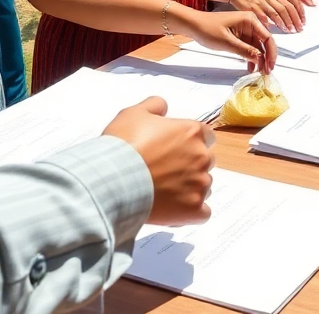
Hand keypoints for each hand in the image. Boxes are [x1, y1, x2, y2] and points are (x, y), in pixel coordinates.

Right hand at [102, 97, 215, 225]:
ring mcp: (200, 185)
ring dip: (189, 188)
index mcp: (192, 133)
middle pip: (205, 161)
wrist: (113, 180)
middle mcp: (202, 157)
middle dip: (189, 165)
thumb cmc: (123, 145)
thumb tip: (163, 107)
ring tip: (163, 192)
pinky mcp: (194, 209)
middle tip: (164, 171)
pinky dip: (192, 212)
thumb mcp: (133, 113)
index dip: (190, 142)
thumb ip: (154, 105)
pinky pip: (203, 212)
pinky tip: (174, 210)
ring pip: (204, 187)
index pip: (206, 136)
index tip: (174, 149)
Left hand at [180, 9, 275, 72]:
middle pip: (264, 43)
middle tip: (266, 72)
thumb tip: (260, 58)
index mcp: (250, 20)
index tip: (270, 65)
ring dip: (259, 60)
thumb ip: (245, 50)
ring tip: (259, 72)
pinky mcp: (240, 37)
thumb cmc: (207, 29)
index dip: (271, 53)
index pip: (268, 37)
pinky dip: (251, 58)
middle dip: (266, 58)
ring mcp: (245, 30)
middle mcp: (250, 24)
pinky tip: (250, 67)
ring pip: (257, 47)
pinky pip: (249, 48)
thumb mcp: (227, 42)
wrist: (193, 25)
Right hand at [226, 0, 308, 32]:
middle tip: (297, 29)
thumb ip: (278, 2)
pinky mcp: (252, 6)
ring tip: (288, 30)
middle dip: (293, 20)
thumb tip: (290, 13)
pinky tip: (273, 29)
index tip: (302, 22)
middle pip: (285, 8)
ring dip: (283, 23)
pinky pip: (262, 16)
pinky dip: (268, 23)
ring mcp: (261, 0)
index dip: (298, 14)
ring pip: (275, 13)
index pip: (290, 3)